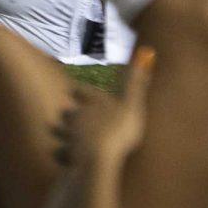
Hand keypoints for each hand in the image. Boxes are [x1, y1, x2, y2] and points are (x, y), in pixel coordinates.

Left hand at [54, 47, 154, 171]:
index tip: (74, 89)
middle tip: (68, 113)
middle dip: (69, 113)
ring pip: (60, 131)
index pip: (81, 91)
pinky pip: (60, 153)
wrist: (99, 157)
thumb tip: (147, 50)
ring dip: (62, 131)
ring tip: (65, 135)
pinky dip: (62, 154)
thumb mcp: (132, 103)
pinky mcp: (67, 154)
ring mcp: (69, 135)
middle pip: (68, 112)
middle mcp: (77, 116)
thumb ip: (137, 80)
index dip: (80, 91)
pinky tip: (63, 156)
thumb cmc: (119, 130)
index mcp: (92, 102)